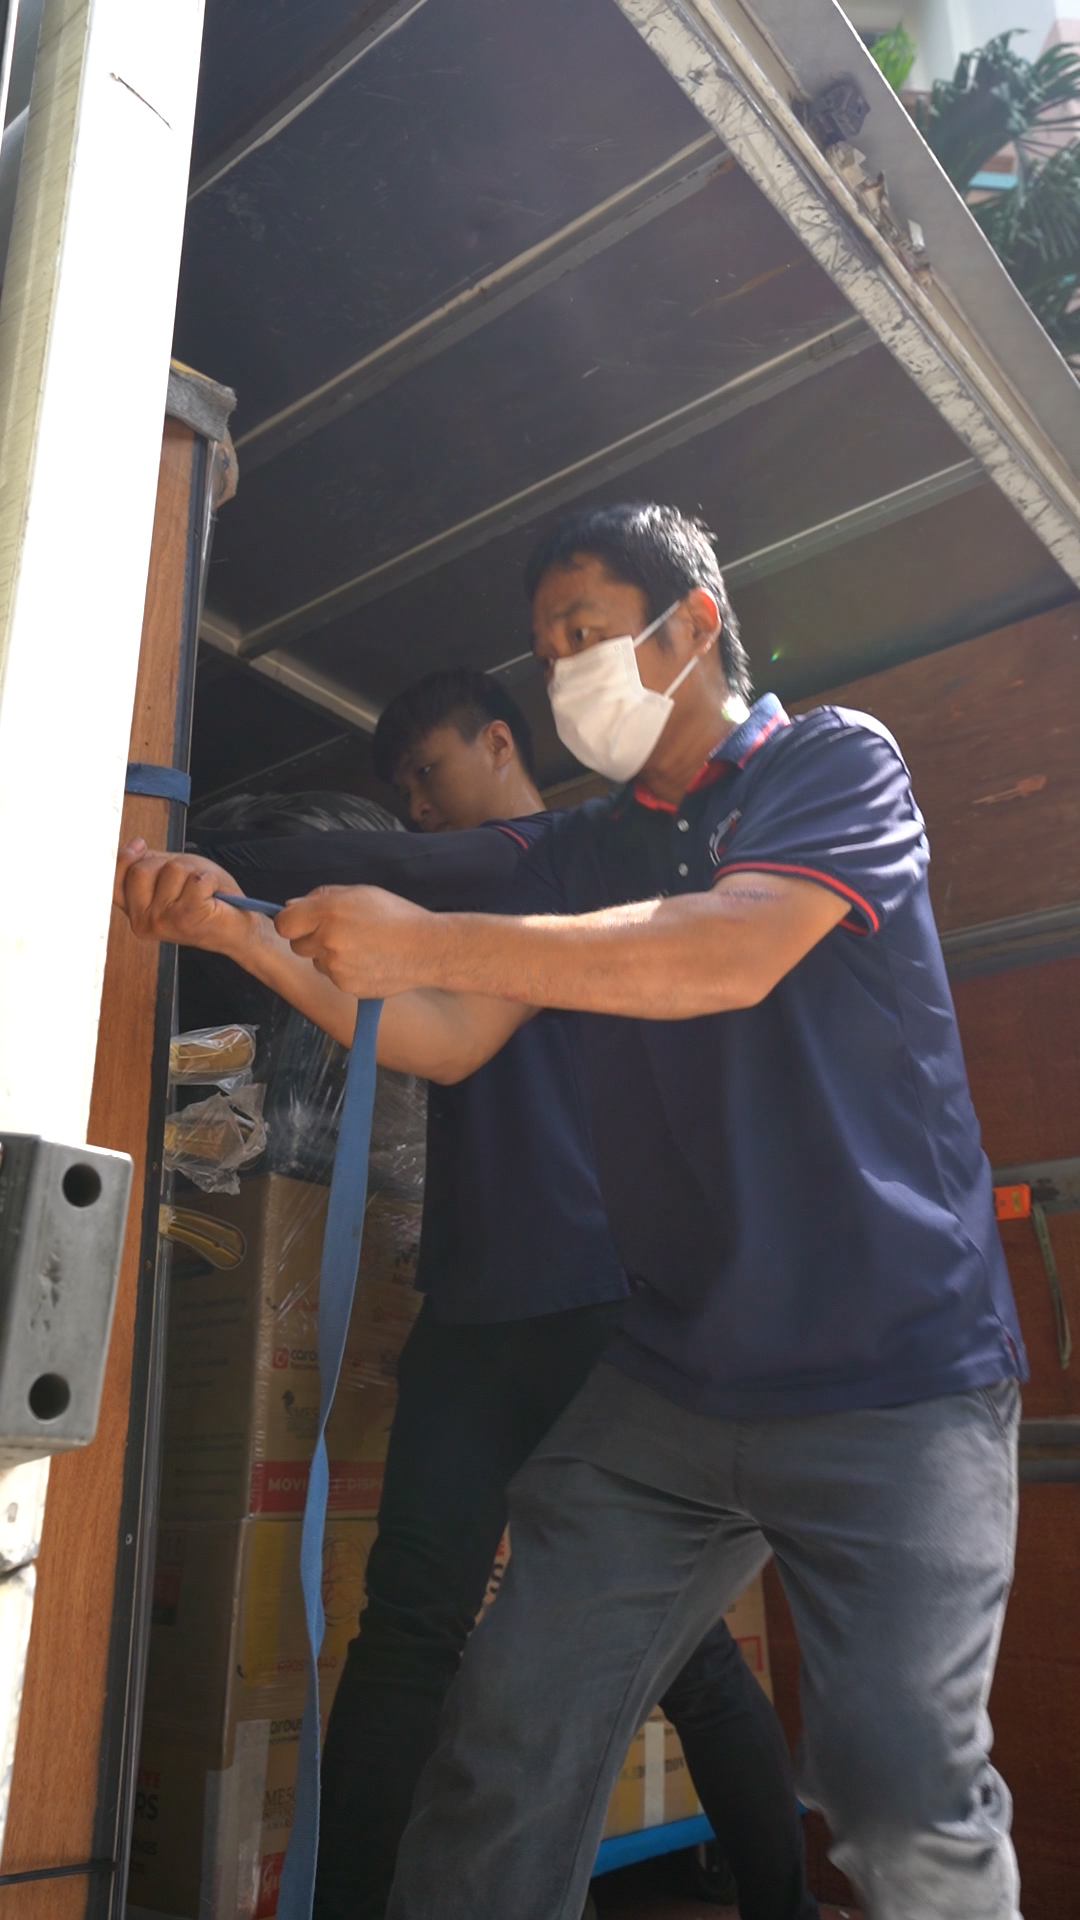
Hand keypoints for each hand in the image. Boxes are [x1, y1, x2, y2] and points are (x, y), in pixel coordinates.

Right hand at [115, 839, 249, 952]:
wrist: (239, 928)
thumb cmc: (207, 901)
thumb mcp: (171, 876)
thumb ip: (148, 863)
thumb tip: (134, 845)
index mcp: (135, 913)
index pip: (113, 880)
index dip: (124, 858)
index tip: (139, 847)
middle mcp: (143, 922)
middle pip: (140, 870)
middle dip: (167, 864)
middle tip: (186, 881)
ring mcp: (164, 922)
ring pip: (171, 870)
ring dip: (192, 873)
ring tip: (201, 891)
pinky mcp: (187, 919)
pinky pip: (196, 879)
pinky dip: (210, 880)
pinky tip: (212, 896)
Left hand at [277, 885, 433, 997]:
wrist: (427, 949)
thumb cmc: (397, 916)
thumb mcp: (360, 893)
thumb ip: (322, 896)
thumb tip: (291, 905)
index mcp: (329, 912)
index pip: (285, 924)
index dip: (291, 922)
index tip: (300, 922)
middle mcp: (329, 940)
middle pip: (297, 945)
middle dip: (311, 939)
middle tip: (338, 933)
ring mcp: (337, 967)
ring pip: (317, 962)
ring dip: (329, 956)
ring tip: (360, 947)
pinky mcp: (347, 986)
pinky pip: (334, 978)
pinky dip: (345, 971)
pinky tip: (367, 961)